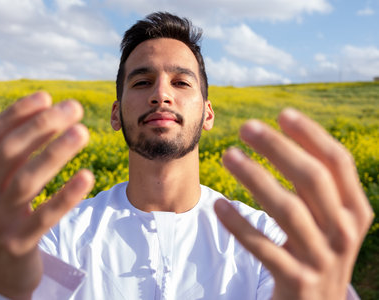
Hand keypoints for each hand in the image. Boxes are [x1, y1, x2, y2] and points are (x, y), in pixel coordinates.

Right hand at [0, 92, 93, 298]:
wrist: (2, 268)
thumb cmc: (10, 214)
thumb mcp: (4, 184)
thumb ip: (20, 155)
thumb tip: (51, 115)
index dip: (18, 112)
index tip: (47, 96)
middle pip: (10, 151)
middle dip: (42, 125)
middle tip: (74, 108)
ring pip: (26, 180)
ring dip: (55, 152)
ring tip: (83, 132)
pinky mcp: (18, 243)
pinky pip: (45, 216)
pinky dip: (66, 194)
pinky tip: (88, 176)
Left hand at [214, 108, 372, 298]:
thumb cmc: (317, 251)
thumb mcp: (329, 219)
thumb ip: (318, 185)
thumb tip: (286, 133)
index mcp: (356, 211)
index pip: (337, 162)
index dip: (311, 134)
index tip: (281, 113)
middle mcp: (344, 232)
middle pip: (311, 178)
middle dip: (277, 147)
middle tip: (245, 127)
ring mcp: (322, 259)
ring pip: (287, 209)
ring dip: (254, 177)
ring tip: (228, 156)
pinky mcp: (297, 281)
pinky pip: (263, 247)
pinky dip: (240, 224)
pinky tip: (219, 205)